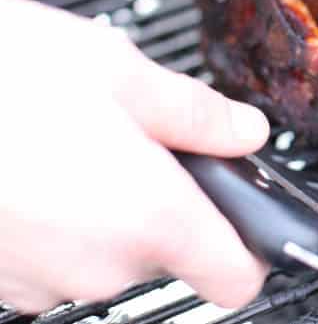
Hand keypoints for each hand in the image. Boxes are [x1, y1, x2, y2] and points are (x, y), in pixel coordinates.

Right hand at [0, 0, 269, 312]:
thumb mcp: (118, 71)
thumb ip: (196, 112)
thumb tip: (245, 131)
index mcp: (152, 216)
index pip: (238, 279)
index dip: (251, 248)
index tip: (243, 213)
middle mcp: (100, 265)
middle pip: (170, 252)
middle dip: (164, 200)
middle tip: (134, 138)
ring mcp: (39, 281)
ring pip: (107, 252)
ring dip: (105, 205)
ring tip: (70, 140)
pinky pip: (53, 253)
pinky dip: (56, 218)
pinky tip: (31, 163)